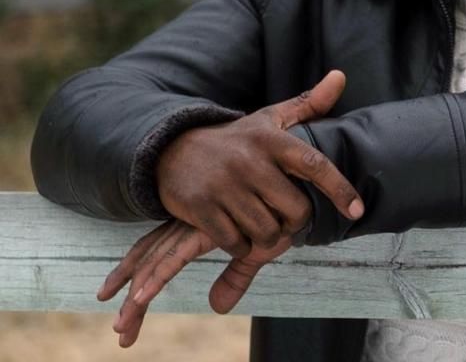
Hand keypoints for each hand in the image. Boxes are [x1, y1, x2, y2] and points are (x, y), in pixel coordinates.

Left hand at [98, 219, 289, 346]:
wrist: (298, 195)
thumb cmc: (278, 216)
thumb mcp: (255, 253)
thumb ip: (233, 278)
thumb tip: (217, 308)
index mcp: (191, 225)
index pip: (152, 250)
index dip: (128, 272)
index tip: (108, 295)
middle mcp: (186, 225)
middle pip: (146, 261)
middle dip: (128, 294)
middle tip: (119, 329)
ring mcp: (194, 226)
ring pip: (154, 265)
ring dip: (136, 297)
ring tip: (122, 325)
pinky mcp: (206, 230)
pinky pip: (174, 259)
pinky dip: (155, 279)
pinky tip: (141, 297)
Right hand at [155, 70, 363, 258]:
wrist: (170, 149)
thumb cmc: (234, 139)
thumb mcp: (268, 119)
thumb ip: (308, 104)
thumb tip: (340, 76)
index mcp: (271, 140)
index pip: (315, 165)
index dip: (340, 189)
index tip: (357, 210)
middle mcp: (249, 161)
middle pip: (294, 210)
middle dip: (295, 222)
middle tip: (285, 217)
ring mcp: (223, 185)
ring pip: (266, 231)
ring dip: (268, 237)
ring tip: (263, 225)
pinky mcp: (200, 207)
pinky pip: (236, 243)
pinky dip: (242, 246)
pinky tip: (239, 234)